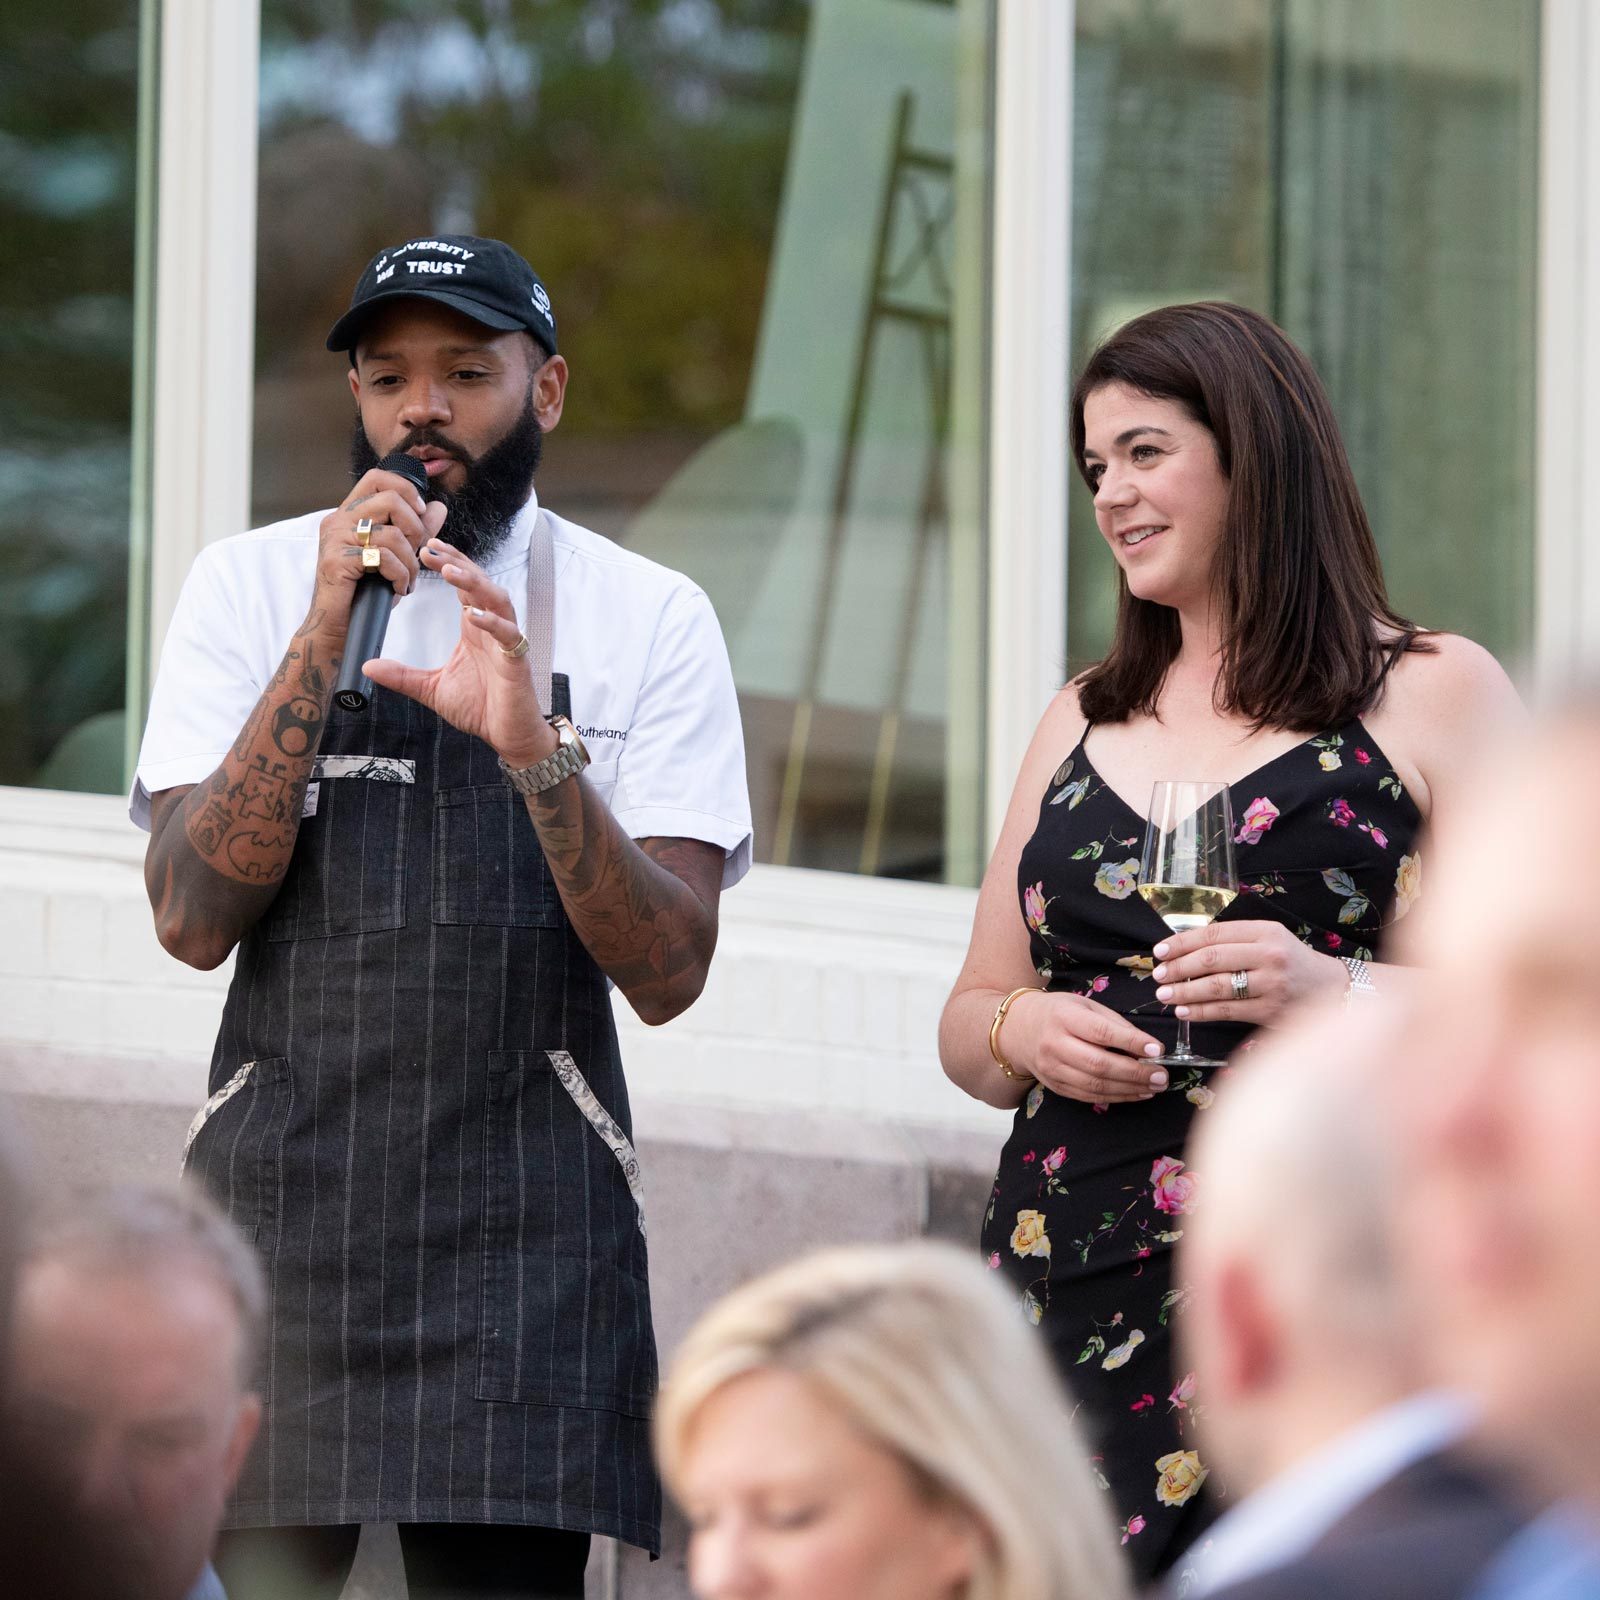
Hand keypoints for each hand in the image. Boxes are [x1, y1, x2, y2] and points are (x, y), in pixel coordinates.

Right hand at [316, 468, 447, 605]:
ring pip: (391, 533)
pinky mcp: (336, 561)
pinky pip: (383, 558)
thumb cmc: (366, 592)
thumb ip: (415, 529)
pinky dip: (399, 575)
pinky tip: (397, 588)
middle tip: (418, 554)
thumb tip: (438, 507)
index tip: (421, 511)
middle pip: (391, 500)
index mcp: (350, 514)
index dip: (406, 489)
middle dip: (416, 529)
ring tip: (408, 580)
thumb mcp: (396, 556)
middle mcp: (338, 520)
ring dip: (410, 561)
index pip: (377, 478)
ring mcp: (335, 539)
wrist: (341, 626)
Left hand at [362, 537, 555, 765]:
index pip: (464, 585)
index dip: (449, 564)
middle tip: (430, 549)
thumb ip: (402, 676)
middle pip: (480, 583)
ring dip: (476, 583)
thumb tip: (368, 666)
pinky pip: (509, 634)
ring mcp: (507, 642)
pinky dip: (493, 622)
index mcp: (474, 629)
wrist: (507, 736)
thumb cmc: (480, 708)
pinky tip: (474, 614)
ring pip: (498, 599)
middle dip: (457, 563)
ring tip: (451, 572)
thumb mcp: (431, 689)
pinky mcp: (516, 660)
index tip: (425, 548)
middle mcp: (492, 628)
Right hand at [1002, 990, 1166, 1104]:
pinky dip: (1116, 1097)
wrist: (1018, 1029)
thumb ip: (1113, 1024)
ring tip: (1154, 1087)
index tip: (1157, 1049)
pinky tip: (1135, 1093)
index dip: (1130, 1042)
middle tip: (1161, 1076)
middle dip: (1135, 1073)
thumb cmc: (1058, 1013)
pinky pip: (1088, 1096)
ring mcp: (1052, 1068)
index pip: (1100, 1032)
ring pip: (1094, 1085)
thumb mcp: (1084, 1006)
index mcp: (1063, 1017)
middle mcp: (1054, 1044)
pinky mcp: (1054, 1086)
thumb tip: (1147, 1047)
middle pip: (1098, 1064)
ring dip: (1129, 1089)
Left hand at [1151, 919, 1345, 1025]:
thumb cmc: (1291, 962)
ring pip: (1217, 987)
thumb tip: (1184, 949)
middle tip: (1158, 975)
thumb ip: (1234, 940)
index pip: (1214, 934)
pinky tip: (1185, 1011)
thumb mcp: (1269, 939)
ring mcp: (1271, 984)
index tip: (1160, 951)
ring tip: (1165, 994)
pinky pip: (1227, 1011)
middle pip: (1212, 959)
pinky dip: (1202, 1011)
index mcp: (1265, 931)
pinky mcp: (1271, 1010)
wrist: (1333, 989)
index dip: (1182, 943)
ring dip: (1185, 992)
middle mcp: (1269, 955)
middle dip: (1178, 968)